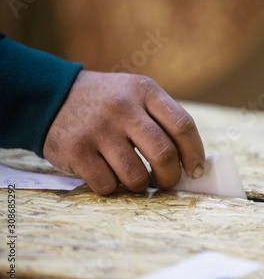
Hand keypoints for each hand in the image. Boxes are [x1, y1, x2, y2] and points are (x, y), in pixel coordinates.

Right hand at [43, 70, 204, 194]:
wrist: (53, 95)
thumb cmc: (107, 102)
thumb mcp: (136, 93)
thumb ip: (163, 119)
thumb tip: (191, 162)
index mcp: (144, 91)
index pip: (183, 125)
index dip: (195, 153)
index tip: (195, 170)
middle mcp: (123, 107)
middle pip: (164, 154)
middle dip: (170, 177)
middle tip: (166, 182)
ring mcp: (98, 128)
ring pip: (136, 176)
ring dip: (141, 185)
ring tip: (136, 179)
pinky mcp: (76, 150)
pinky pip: (108, 184)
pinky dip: (114, 188)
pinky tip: (110, 175)